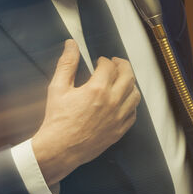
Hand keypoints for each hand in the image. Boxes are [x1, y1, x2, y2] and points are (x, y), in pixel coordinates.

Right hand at [30, 41, 140, 185]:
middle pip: (128, 76)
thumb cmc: (57, 120)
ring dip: (129, 83)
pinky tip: (123, 101)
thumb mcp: (58, 88)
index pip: (109, 66)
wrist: (60, 149)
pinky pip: (133, 113)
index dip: (104, 60)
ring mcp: (118, 117)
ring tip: (121, 80)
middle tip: (116, 63)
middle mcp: (112, 102)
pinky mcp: (119, 131)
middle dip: (122, 65)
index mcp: (97, 89)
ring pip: (135, 94)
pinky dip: (130, 104)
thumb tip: (71, 44)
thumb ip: (67, 63)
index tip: (99, 62)